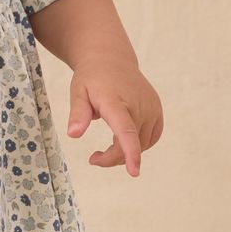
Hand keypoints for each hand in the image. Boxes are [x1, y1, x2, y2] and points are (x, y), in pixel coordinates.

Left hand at [66, 59, 163, 176]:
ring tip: (106, 147)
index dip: (130, 152)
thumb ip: (77, 113)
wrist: (111, 59)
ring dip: (125, 152)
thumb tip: (73, 134)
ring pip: (142, 144)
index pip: (125, 130)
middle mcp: (138, 104)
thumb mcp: (78, 91)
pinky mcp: (157, 111)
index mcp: (115, 101)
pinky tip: (123, 138)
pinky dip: (138, 144)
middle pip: (130, 143)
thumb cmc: (92, 78)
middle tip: (94, 158)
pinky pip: (151, 138)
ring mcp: (151, 107)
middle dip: (112, 157)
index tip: (134, 171)